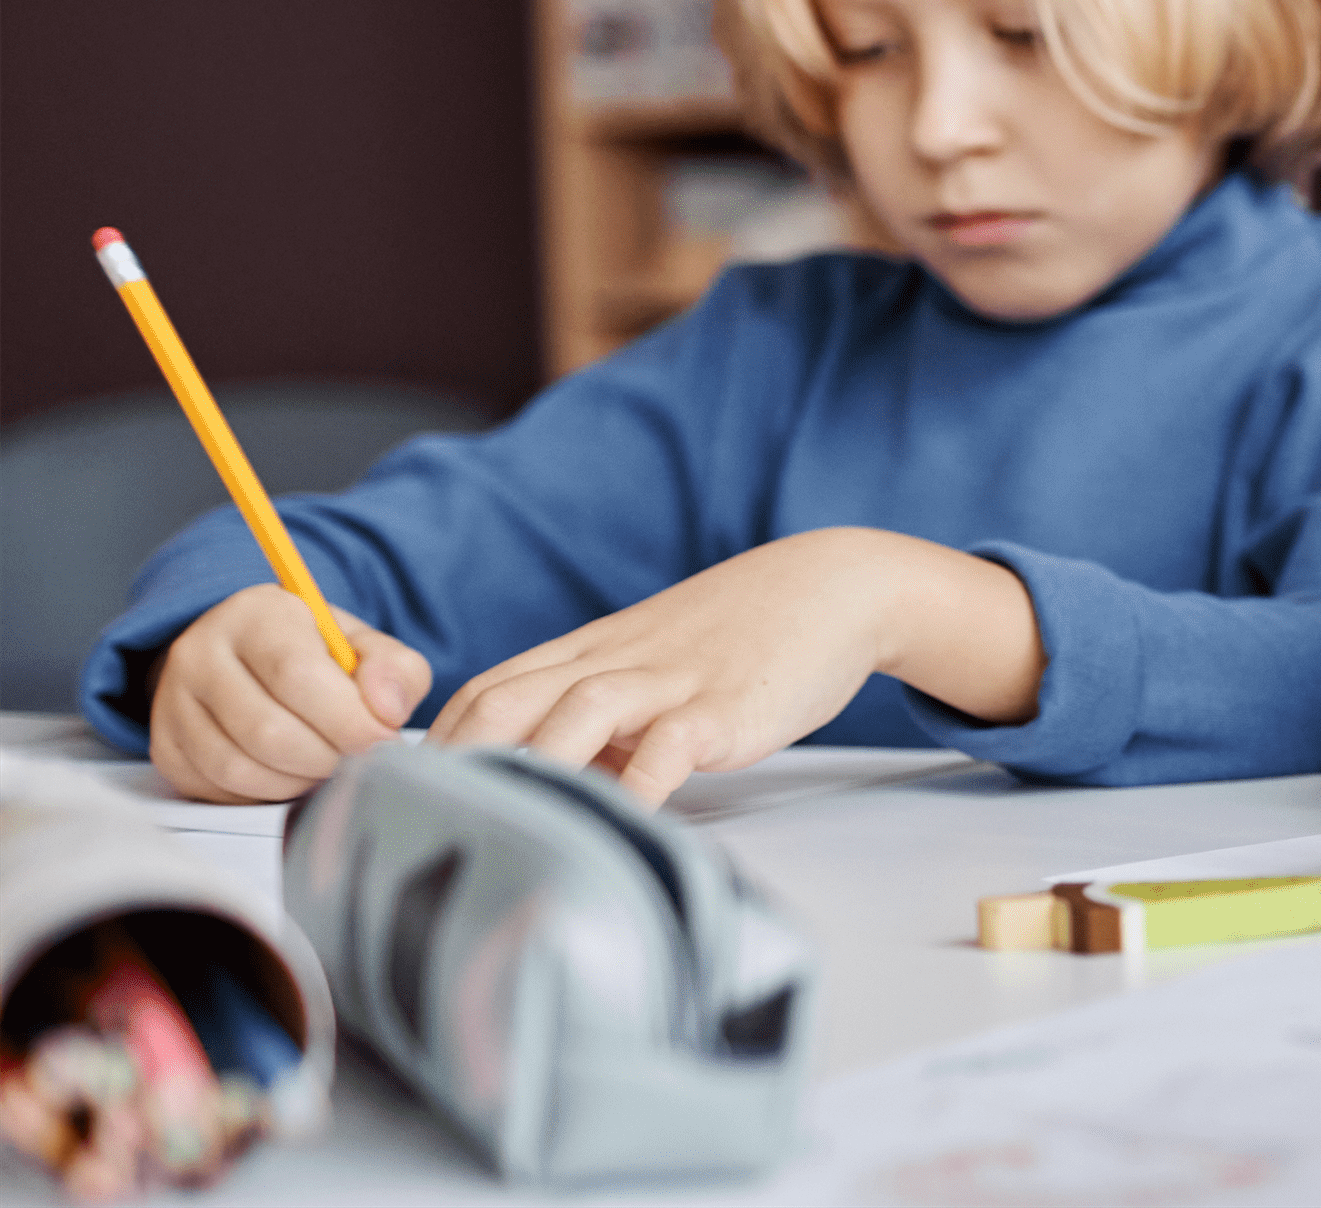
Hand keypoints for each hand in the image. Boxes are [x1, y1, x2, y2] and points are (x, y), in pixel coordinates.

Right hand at [149, 585, 432, 800]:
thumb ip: (393, 669)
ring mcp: (173, 703)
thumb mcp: (362, 643)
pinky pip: (218, 789)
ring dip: (297, 781)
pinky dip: (264, 793)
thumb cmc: (313, 653)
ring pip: (239, 768)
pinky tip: (290, 773)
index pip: (297, 675)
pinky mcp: (166, 747)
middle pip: (268, 731)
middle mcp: (200, 653)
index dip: (348, 720)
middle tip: (357, 759)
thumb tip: (387, 711)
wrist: (247, 658)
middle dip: (327, 758)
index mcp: (256, 615)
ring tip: (326, 765)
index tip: (383, 739)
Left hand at [432, 527, 1038, 806]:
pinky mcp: (721, 709)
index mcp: (586, 655)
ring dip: (523, 772)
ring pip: (570, 719)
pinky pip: (664, 752)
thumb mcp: (653, 667)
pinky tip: (611, 830)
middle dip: (451, 764)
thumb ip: (599, 724)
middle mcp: (611, 664)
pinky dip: (631, 791)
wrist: (830, 587)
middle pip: (504, 702)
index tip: (392, 798)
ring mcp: (666, 684)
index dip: (430, 744)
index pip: (482, 692)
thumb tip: (549, 792)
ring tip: (486, 831)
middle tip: (410, 825)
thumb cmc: (739, 637)